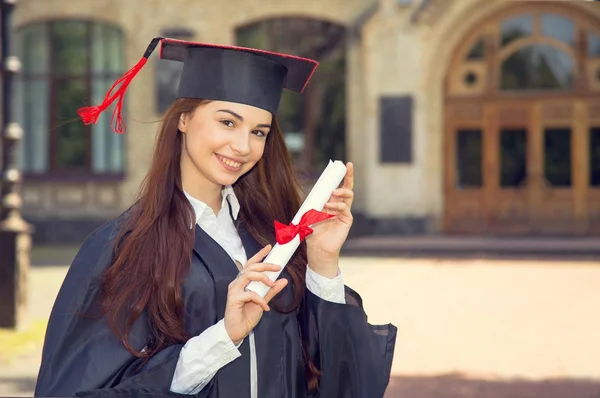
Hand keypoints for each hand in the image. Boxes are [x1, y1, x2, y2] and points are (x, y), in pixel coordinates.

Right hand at [224, 245, 287, 344]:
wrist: (237, 331)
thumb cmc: (247, 315)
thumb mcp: (263, 301)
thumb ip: (271, 291)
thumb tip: (283, 281)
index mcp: (243, 282)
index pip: (250, 264)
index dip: (259, 255)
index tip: (268, 247)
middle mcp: (237, 283)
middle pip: (250, 267)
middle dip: (265, 265)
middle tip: (277, 267)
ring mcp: (234, 290)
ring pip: (248, 275)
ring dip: (262, 278)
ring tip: (271, 284)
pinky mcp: (233, 299)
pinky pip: (250, 294)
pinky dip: (260, 299)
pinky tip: (265, 307)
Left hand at [305, 162, 353, 276]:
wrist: (318, 247)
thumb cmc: (312, 231)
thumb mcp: (310, 213)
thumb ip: (314, 203)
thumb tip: (318, 193)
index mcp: (330, 201)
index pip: (337, 185)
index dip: (340, 176)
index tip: (343, 165)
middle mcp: (339, 205)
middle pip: (347, 187)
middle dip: (348, 176)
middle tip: (347, 168)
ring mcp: (344, 212)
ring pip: (348, 195)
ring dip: (341, 191)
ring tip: (333, 192)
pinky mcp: (347, 219)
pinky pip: (345, 208)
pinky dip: (337, 205)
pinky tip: (330, 206)